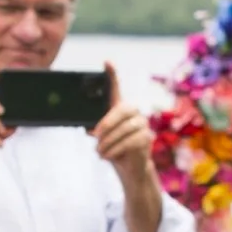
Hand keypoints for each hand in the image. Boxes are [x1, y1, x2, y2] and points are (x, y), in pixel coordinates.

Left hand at [91, 67, 170, 231]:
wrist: (129, 170)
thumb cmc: (113, 149)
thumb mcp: (100, 137)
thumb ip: (93, 127)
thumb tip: (84, 125)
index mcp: (119, 109)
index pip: (116, 88)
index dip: (112, 74)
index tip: (107, 62)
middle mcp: (134, 113)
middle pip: (123, 109)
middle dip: (107, 123)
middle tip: (96, 136)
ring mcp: (143, 125)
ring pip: (126, 128)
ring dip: (109, 141)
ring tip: (101, 151)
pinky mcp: (147, 140)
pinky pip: (131, 141)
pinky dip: (116, 149)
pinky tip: (108, 155)